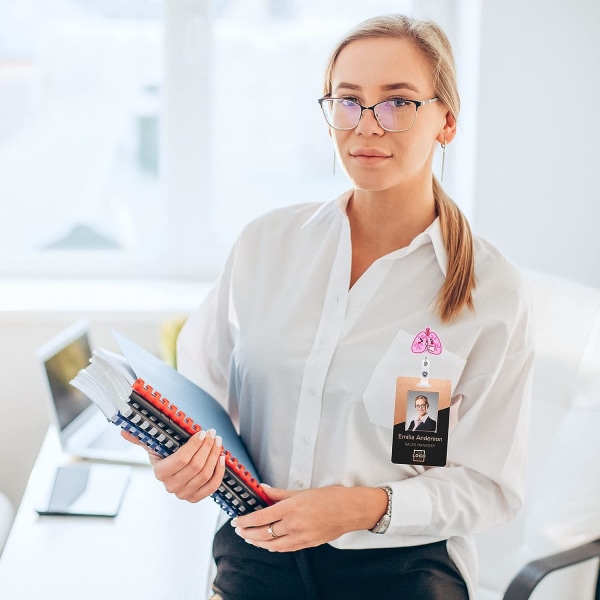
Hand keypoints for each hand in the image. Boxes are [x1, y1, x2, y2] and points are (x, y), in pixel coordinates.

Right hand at [121, 428, 225, 502]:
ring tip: (218, 442)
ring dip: (214, 456)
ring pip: (205, 474)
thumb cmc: (165, 452)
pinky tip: (222, 458)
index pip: (181, 459)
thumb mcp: (153, 443)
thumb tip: (123, 432)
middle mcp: (171, 486)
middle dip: (207, 447)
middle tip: (213, 433)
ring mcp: (184, 494)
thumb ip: (140, 437)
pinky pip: (212, 487)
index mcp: (160, 472)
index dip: (194, 445)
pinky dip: (219, 472)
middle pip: (196, 466)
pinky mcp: (196, 497)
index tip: (202, 432)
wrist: (173, 466)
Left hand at [231, 485, 387, 551]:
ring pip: (272, 545)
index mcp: (291, 508)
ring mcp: (300, 537)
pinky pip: (285, 549)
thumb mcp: (302, 491)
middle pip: (263, 534)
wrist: (350, 510)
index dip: (245, 521)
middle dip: (247, 533)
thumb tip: (262, 489)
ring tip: (249, 537)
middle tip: (239, 530)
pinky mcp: (307, 544)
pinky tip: (267, 543)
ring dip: (257, 542)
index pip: (260, 517)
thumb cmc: (330, 497)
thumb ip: (279, 493)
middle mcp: (293, 525)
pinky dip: (272, 547)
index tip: (237, 520)